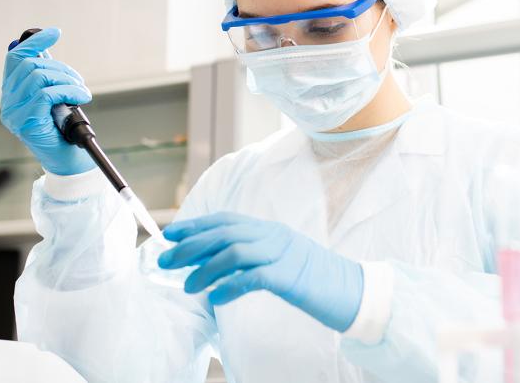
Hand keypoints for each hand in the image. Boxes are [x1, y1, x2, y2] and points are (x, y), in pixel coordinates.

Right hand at [0, 27, 96, 175]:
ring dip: (67, 80)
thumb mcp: (55, 98)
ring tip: (82, 91)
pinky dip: (69, 91)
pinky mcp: (26, 122)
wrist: (69, 162)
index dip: (34, 43)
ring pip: (38, 77)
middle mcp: (8, 103)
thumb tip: (43, 49)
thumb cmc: (63, 131)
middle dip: (60, 68)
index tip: (55, 33)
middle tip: (78, 81)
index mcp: (12, 94)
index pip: (15, 58)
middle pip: (30, 66)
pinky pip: (46, 94)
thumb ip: (47, 78)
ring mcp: (14, 114)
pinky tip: (82, 97)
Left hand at [159, 212, 363, 331]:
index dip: (196, 226)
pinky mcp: (290, 277)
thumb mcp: (282, 260)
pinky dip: (229, 287)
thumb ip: (254, 257)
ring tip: (188, 286)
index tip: (170, 235)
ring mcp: (283, 254)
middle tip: (165, 262)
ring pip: (234, 253)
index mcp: (271, 230)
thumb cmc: (315, 280)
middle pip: (224, 233)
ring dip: (205, 269)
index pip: (226, 220)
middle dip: (190, 246)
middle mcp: (275, 236)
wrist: (354, 291)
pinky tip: (215, 298)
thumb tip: (215, 264)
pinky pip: (252, 278)